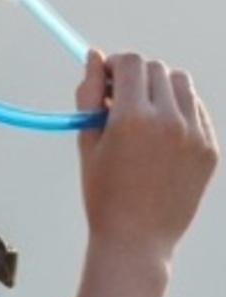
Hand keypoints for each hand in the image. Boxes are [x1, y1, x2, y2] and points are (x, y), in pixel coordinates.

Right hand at [76, 50, 217, 263]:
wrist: (137, 240)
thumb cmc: (103, 192)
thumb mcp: (87, 141)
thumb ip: (88, 94)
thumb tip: (93, 56)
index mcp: (131, 117)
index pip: (130, 62)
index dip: (114, 65)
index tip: (106, 80)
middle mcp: (168, 121)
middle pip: (156, 68)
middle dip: (136, 76)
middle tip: (121, 99)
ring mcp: (194, 135)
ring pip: (181, 84)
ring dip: (161, 88)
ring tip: (144, 114)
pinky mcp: (209, 150)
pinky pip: (197, 111)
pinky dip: (180, 110)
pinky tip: (162, 132)